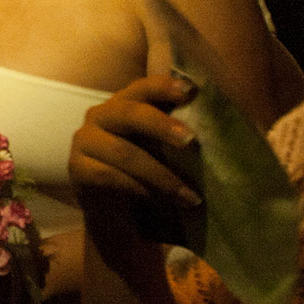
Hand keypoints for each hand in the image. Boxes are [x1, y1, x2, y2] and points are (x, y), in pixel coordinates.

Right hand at [70, 75, 200, 263]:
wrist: (119, 217)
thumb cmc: (150, 176)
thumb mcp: (166, 151)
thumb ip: (180, 135)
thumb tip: (227, 127)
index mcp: (124, 104)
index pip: (143, 87)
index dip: (164, 86)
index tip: (191, 92)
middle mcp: (100, 116)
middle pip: (130, 113)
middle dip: (163, 126)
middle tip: (192, 142)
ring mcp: (84, 141)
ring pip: (124, 152)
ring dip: (161, 175)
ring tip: (190, 197)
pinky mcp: (76, 169)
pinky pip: (108, 176)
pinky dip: (139, 189)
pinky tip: (162, 203)